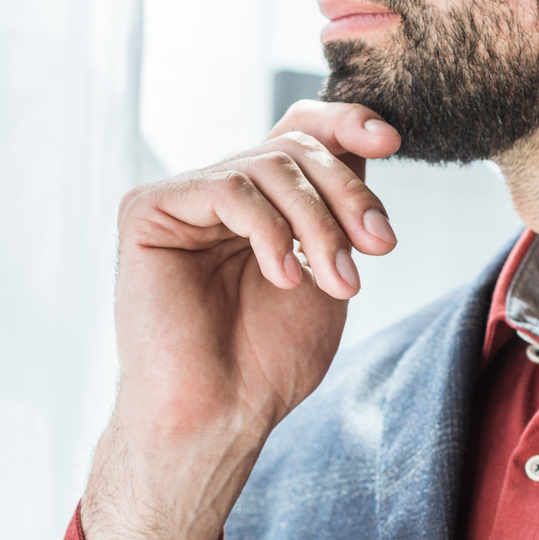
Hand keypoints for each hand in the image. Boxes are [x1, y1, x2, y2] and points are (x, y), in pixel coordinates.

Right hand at [83, 104, 400, 539]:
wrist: (218, 417)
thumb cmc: (267, 363)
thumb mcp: (327, 269)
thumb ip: (340, 205)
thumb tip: (369, 138)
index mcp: (256, 205)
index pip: (298, 132)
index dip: (345, 122)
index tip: (392, 142)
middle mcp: (215, 195)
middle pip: (294, 148)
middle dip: (348, 195)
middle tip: (378, 248)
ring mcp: (180, 202)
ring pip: (269, 166)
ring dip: (319, 223)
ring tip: (336, 282)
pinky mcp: (146, 212)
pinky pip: (228, 187)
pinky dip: (269, 231)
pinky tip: (283, 277)